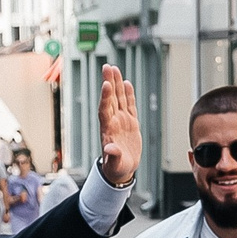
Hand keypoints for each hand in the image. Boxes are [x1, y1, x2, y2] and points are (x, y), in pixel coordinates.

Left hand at [96, 64, 142, 187]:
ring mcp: (121, 121)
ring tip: (114, 69)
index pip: (105, 110)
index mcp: (108, 130)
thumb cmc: (116, 168)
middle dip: (109, 83)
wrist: (121, 170)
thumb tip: (111, 149)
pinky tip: (126, 83)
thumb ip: (113, 156)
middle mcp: (113, 122)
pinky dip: (128, 94)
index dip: (105, 97)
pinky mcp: (130, 123)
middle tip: (107, 67)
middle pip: (110, 99)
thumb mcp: (115, 164)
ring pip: (118, 98)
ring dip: (116, 84)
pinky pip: (129, 105)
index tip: (105, 84)